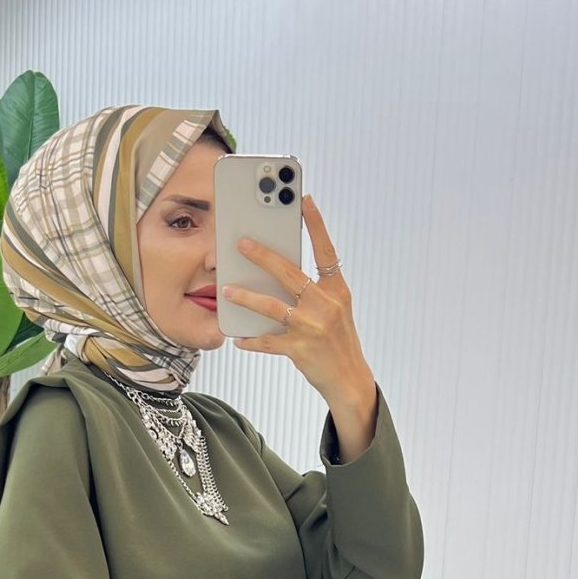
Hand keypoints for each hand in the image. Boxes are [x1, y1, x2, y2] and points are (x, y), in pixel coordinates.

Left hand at [221, 194, 372, 407]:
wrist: (349, 379)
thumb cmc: (338, 340)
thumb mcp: (336, 309)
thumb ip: (314, 289)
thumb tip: (279, 271)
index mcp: (337, 290)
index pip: (325, 250)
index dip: (316, 224)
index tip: (304, 199)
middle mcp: (326, 305)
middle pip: (289, 274)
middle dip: (263, 256)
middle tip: (241, 243)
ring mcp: (312, 328)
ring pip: (272, 306)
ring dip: (247, 297)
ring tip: (227, 289)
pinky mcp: (299, 350)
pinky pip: (267, 341)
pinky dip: (251, 340)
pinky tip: (237, 337)